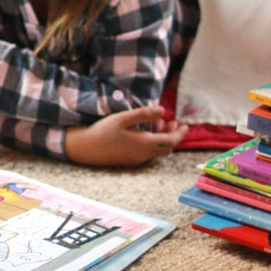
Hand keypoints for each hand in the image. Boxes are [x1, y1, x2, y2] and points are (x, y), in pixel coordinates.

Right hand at [65, 105, 188, 167]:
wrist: (85, 149)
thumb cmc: (103, 131)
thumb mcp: (124, 118)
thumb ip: (144, 114)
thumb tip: (163, 110)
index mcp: (144, 144)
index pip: (170, 141)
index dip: (180, 134)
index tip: (185, 125)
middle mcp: (143, 155)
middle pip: (166, 148)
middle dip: (173, 136)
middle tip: (174, 123)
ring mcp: (136, 159)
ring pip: (157, 151)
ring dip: (162, 138)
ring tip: (159, 123)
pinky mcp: (129, 160)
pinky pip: (148, 152)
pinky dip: (153, 142)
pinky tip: (145, 132)